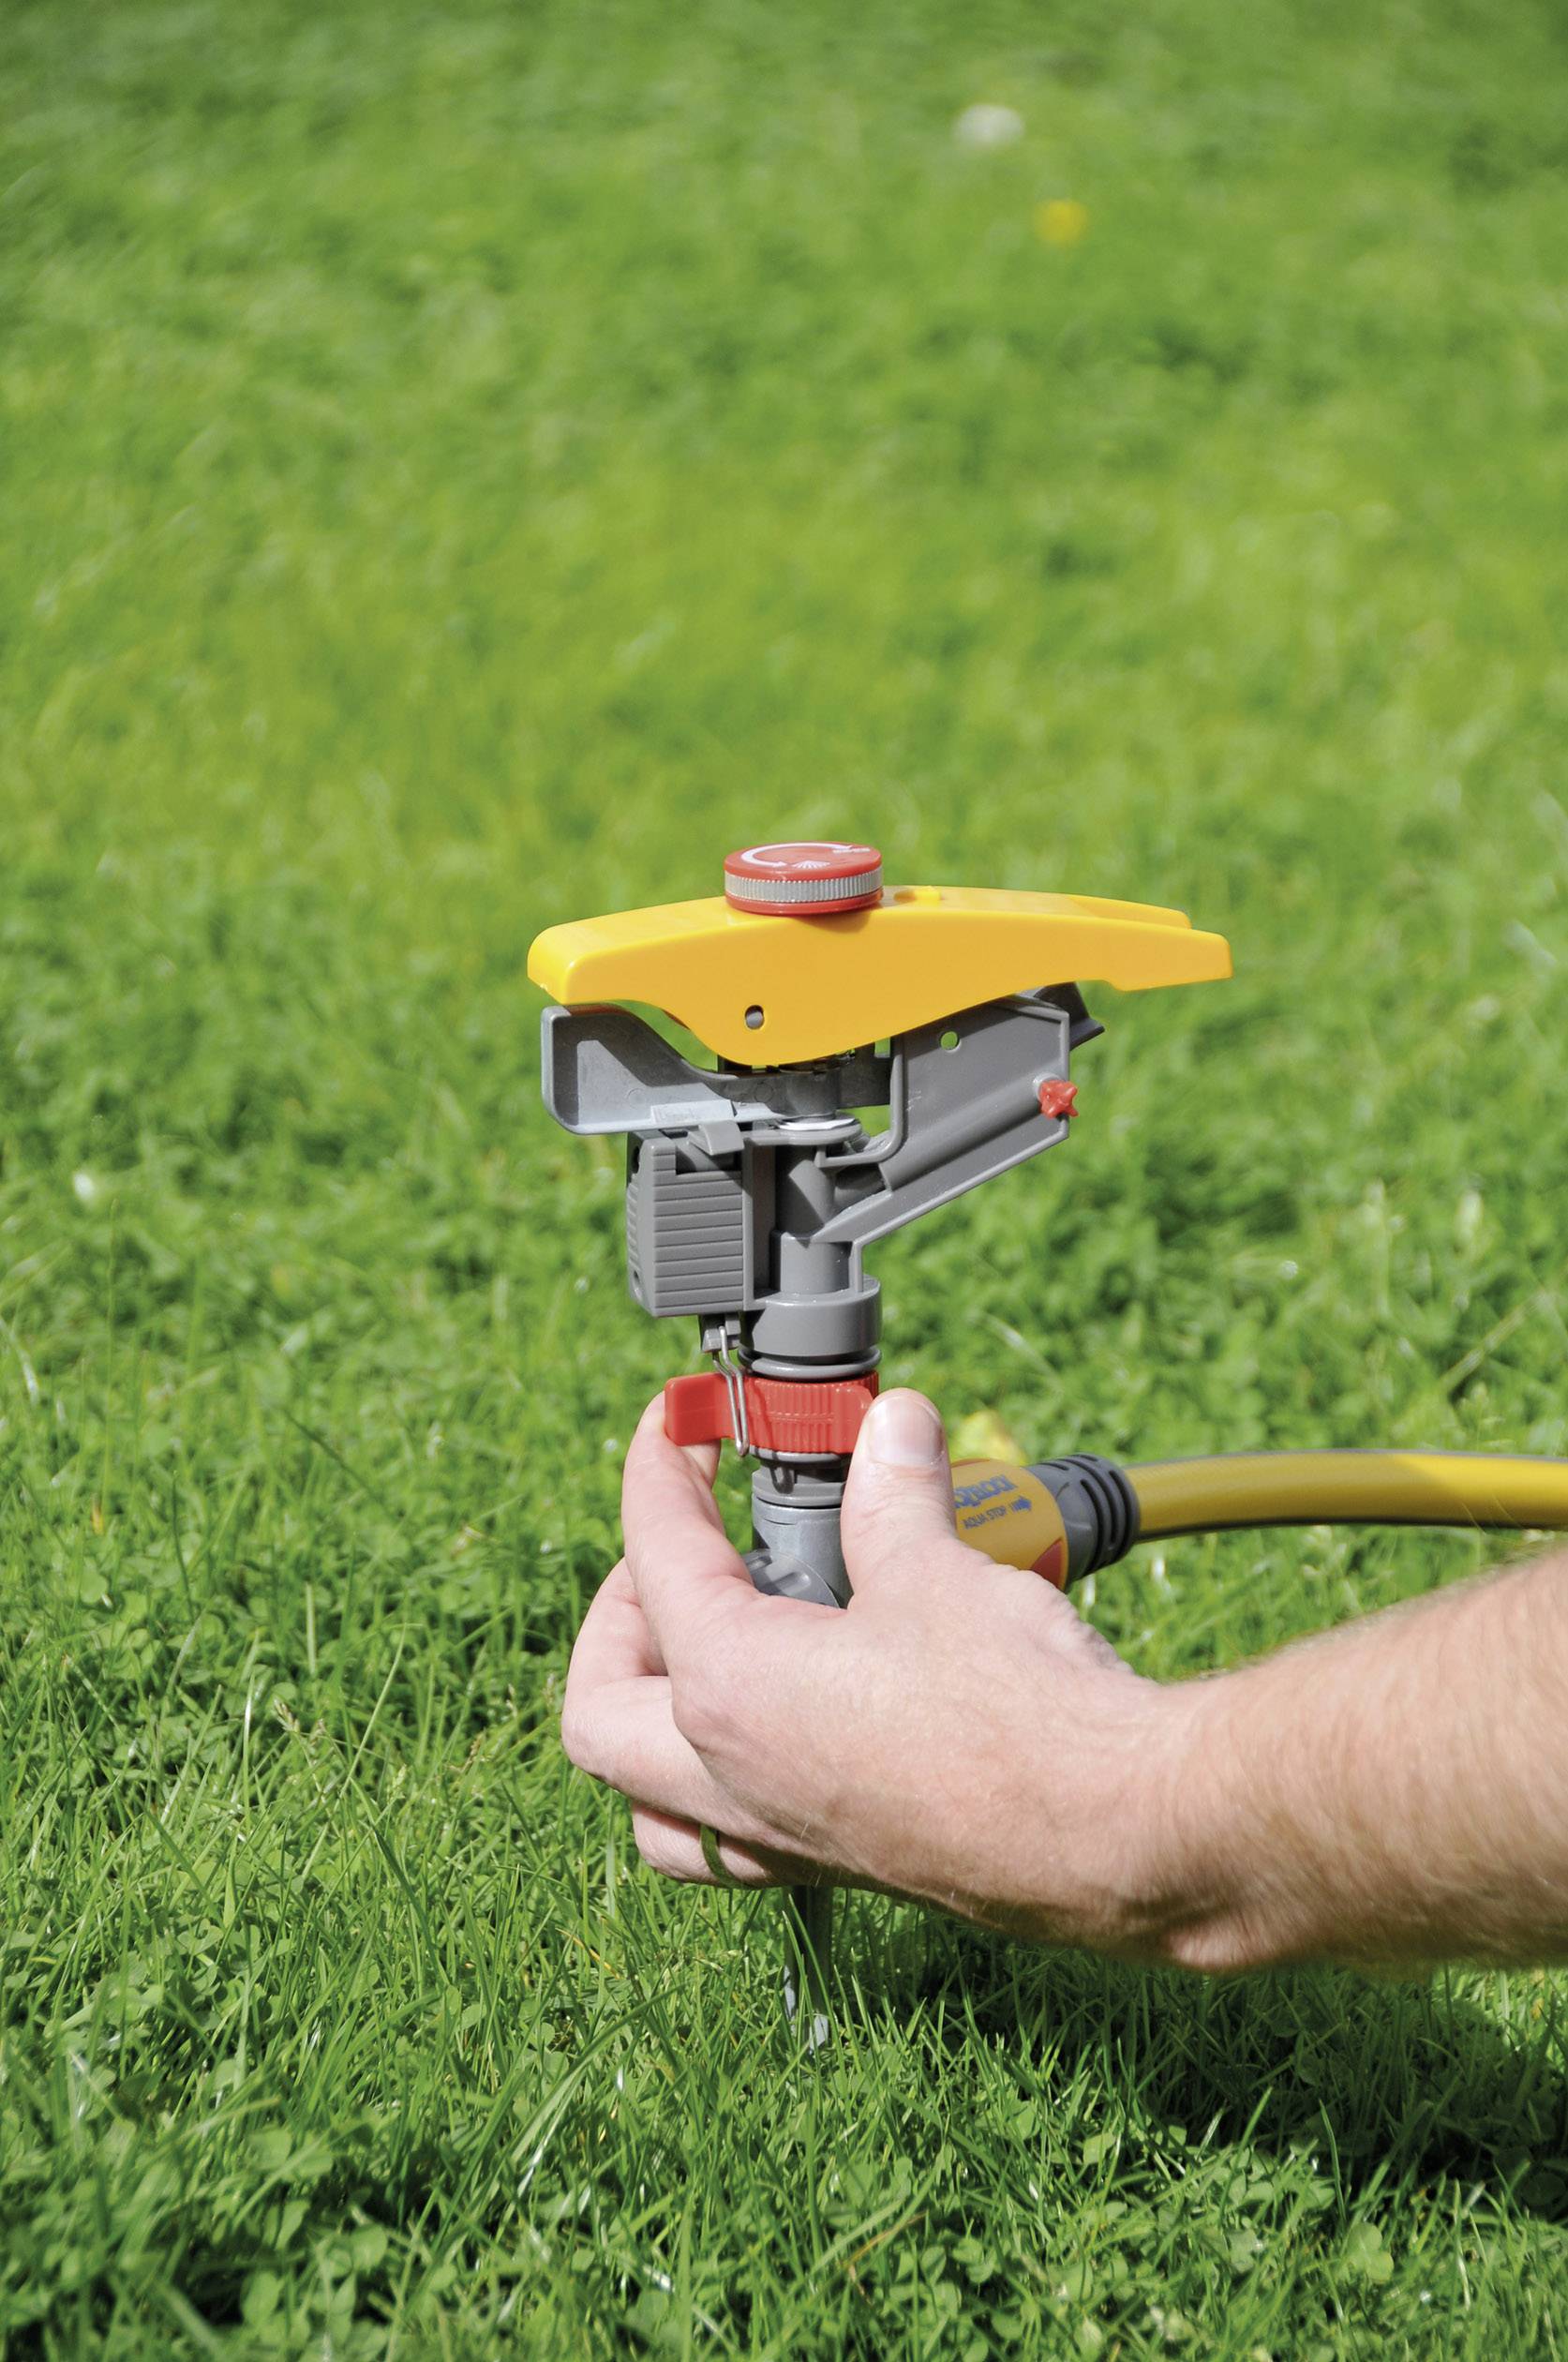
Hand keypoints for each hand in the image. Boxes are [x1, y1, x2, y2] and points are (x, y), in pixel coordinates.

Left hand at [562, 1388, 1201, 1958]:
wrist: (1117, 1833)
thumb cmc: (1019, 1713)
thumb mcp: (938, 1569)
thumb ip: (893, 1492)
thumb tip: (891, 1427)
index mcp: (727, 1691)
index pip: (654, 1556)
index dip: (658, 1470)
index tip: (678, 1422)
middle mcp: (732, 1779)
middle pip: (600, 1709)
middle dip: (617, 1621)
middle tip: (679, 1553)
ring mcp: (784, 1836)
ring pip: (652, 1801)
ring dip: (654, 1726)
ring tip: (706, 1650)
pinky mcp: (845, 1865)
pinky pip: (738, 1840)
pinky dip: (733, 1784)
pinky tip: (800, 1718)